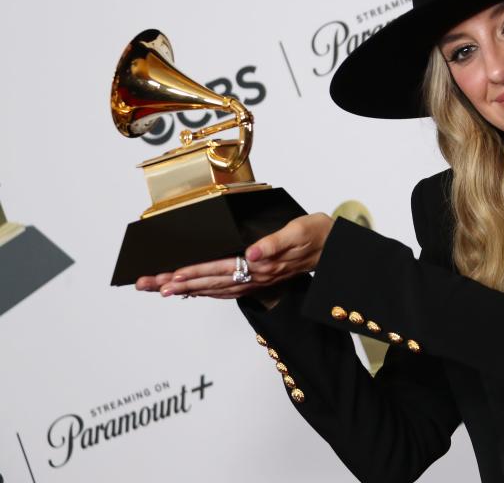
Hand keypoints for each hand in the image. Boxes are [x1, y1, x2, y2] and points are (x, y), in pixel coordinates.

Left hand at [135, 212, 333, 299]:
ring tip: (159, 289)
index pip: (221, 269)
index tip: (171, 275)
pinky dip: (206, 291)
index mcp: (262, 263)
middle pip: (210, 282)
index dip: (195, 272)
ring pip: (215, 288)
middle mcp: (256, 276)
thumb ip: (275, 243)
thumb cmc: (317, 234)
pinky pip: (226, 289)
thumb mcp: (299, 231)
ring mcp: (257, 280)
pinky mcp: (259, 280)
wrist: (336, 248)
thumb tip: (251, 252)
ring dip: (186, 289)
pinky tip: (192, 290)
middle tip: (148, 284)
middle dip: (178, 282)